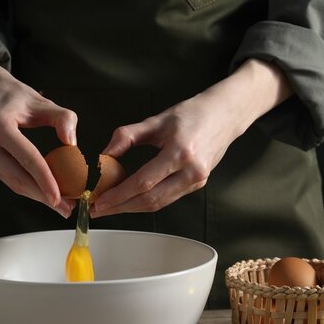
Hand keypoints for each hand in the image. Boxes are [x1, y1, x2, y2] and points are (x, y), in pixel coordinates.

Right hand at [0, 50, 77, 217]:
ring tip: (60, 204)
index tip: (60, 197)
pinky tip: (44, 192)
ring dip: (36, 196)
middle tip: (66, 208)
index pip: (26, 158)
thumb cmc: (15, 96)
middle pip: (17, 177)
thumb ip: (62, 118)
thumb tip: (71, 143)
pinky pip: (8, 178)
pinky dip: (28, 188)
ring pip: (11, 182)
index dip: (44, 180)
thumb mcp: (42, 101)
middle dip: (42, 196)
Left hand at [91, 59, 291, 216]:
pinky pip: (167, 199)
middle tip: (98, 209)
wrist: (225, 115)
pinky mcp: (197, 185)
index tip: (99, 200)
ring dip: (131, 208)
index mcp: (181, 152)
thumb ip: (128, 136)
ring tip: (109, 208)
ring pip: (158, 203)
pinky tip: (129, 200)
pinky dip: (146, 202)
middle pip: (150, 200)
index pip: (143, 182)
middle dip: (121, 207)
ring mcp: (197, 181)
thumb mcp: (157, 120)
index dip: (119, 195)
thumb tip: (103, 154)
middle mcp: (191, 171)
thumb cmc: (191, 114)